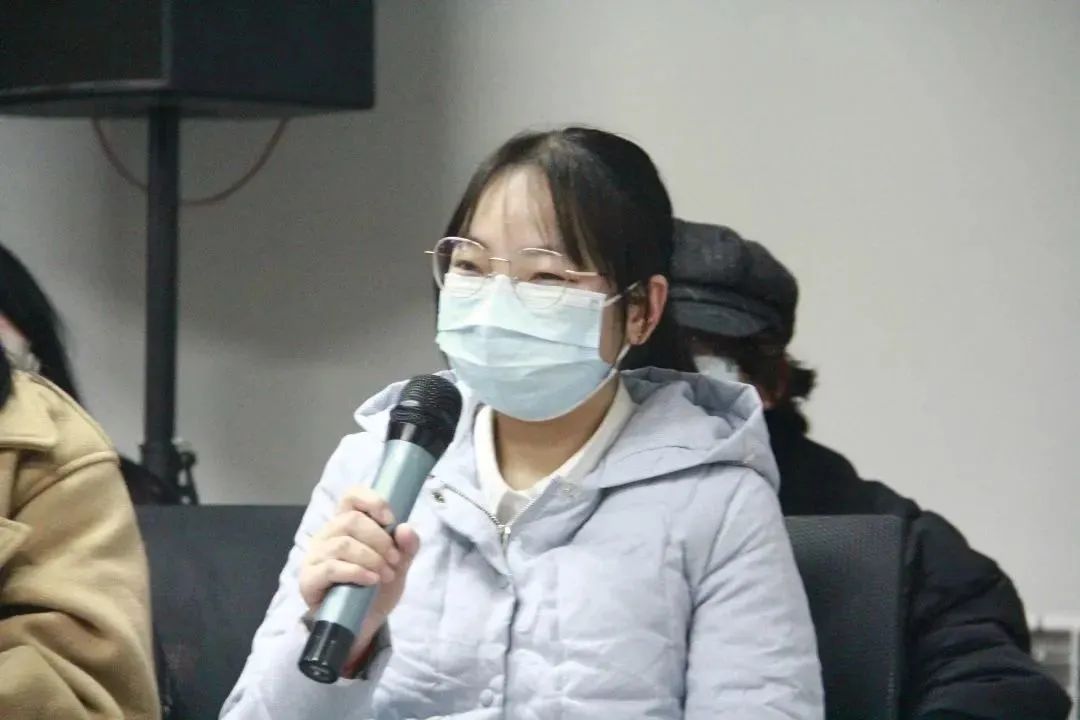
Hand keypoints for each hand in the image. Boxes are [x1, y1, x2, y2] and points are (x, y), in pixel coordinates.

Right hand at [299, 487, 420, 661]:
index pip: (351, 496)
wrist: (363, 624)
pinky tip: (371, 580)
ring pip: (342, 543)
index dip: (371, 501)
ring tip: (386, 575)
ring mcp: (314, 556)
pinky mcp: (308, 579)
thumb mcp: (399, 565)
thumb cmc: (376, 587)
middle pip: (351, 520)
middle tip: (394, 559)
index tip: (390, 519)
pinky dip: (357, 572)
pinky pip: (331, 567)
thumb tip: (405, 528)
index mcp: (347, 524)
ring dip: (371, 558)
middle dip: (379, 539)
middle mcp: (327, 535)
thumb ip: (407, 546)